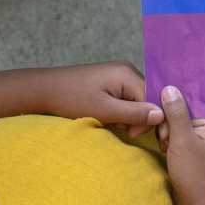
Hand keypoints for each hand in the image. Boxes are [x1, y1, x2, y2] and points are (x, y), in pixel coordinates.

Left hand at [36, 62, 164, 137]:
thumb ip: (135, 113)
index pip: (152, 99)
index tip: (132, 135)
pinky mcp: (109, 81)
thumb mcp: (104, 111)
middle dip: (136, 118)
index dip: (147, 119)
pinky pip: (124, 98)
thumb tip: (162, 115)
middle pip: (145, 98)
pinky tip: (108, 117)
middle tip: (118, 128)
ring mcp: (117, 74)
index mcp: (127, 73)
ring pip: (135, 100)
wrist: (43, 90)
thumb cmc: (71, 99)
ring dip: (127, 116)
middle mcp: (126, 70)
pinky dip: (119, 111)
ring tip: (110, 123)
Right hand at [159, 85, 204, 204]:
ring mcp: (201, 140)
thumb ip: (176, 113)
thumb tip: (170, 88)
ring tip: (167, 147)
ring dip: (167, 133)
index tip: (160, 100)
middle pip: (183, 111)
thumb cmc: (194, 174)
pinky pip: (177, 138)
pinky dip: (169, 143)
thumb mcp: (182, 140)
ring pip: (177, 125)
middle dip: (169, 121)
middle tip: (167, 138)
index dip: (176, 99)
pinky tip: (166, 152)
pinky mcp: (192, 151)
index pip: (193, 97)